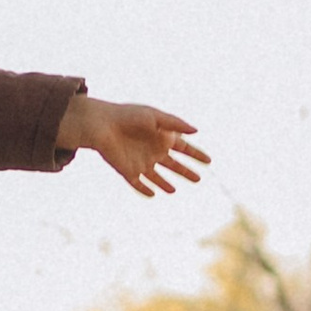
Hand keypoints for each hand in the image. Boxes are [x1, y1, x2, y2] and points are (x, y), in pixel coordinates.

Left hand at [60, 95, 207, 198]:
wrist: (102, 125)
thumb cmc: (129, 116)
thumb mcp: (155, 117)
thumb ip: (175, 124)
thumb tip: (196, 131)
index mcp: (161, 137)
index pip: (183, 148)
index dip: (196, 155)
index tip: (209, 161)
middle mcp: (153, 150)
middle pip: (173, 165)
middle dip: (186, 172)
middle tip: (199, 179)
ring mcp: (141, 162)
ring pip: (156, 177)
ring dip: (165, 183)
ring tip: (174, 190)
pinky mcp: (128, 171)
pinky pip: (138, 183)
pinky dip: (145, 189)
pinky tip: (153, 194)